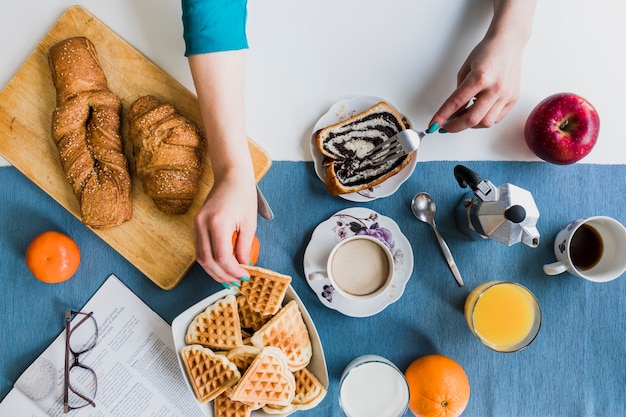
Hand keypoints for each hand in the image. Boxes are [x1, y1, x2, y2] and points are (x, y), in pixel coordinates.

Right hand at [194, 167, 256, 285]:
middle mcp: (202, 224)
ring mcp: (196, 224)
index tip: (244, 276)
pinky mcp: (196, 225)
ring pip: (200, 258)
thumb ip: (244, 247)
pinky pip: (200, 249)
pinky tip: (221, 267)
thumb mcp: (249, 223)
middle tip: (237, 282)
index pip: (222, 257)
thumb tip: (242, 266)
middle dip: (222, 275)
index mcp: (217, 223)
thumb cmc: (242, 194)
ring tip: (229, 278)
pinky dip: (210, 261)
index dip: (233, 270)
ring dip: (214, 271)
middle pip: (208, 261)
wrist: (230, 176)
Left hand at [429, 34, 523, 132]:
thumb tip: (453, 112)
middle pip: (472, 119)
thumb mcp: (466, 68)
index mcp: (480, 77)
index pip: (456, 103)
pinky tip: (478, 113)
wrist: (509, 41)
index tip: (433, 125)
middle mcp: (495, 88)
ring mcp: (506, 94)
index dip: (442, 116)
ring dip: (471, 125)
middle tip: (446, 127)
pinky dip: (485, 120)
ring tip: (463, 117)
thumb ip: (459, 91)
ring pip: (486, 123)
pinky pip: (497, 118)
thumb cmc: (487, 52)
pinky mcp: (513, 98)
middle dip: (455, 127)